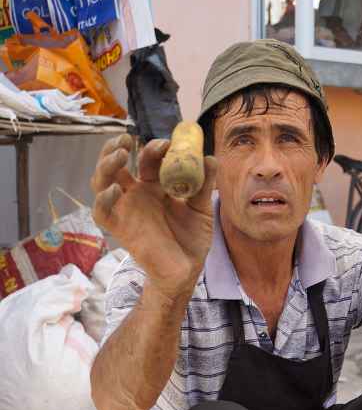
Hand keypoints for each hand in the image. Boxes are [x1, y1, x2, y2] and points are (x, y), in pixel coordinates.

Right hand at [91, 134, 216, 298]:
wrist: (187, 271)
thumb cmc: (192, 240)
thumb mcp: (202, 209)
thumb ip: (205, 185)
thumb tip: (211, 158)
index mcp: (155, 186)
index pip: (147, 159)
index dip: (153, 149)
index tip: (166, 144)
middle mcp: (137, 194)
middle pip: (117, 164)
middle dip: (117, 148)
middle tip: (127, 138)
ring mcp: (126, 210)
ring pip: (102, 181)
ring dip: (106, 165)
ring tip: (120, 154)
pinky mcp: (120, 229)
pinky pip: (102, 213)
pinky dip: (103, 199)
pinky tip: (115, 189)